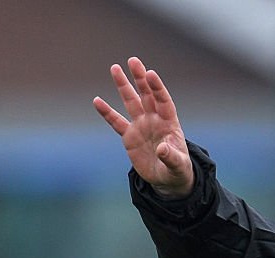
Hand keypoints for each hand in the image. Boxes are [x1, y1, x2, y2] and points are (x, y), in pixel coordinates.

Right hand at [92, 57, 193, 198]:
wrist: (167, 179)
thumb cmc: (178, 170)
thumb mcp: (177, 165)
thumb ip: (171, 157)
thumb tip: (162, 149)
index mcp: (169, 123)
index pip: (163, 101)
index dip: (157, 88)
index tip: (150, 73)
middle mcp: (154, 120)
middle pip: (146, 95)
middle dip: (140, 78)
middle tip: (133, 61)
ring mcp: (141, 126)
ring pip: (131, 102)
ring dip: (124, 86)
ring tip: (115, 68)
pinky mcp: (129, 137)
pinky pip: (116, 122)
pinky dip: (107, 112)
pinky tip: (97, 101)